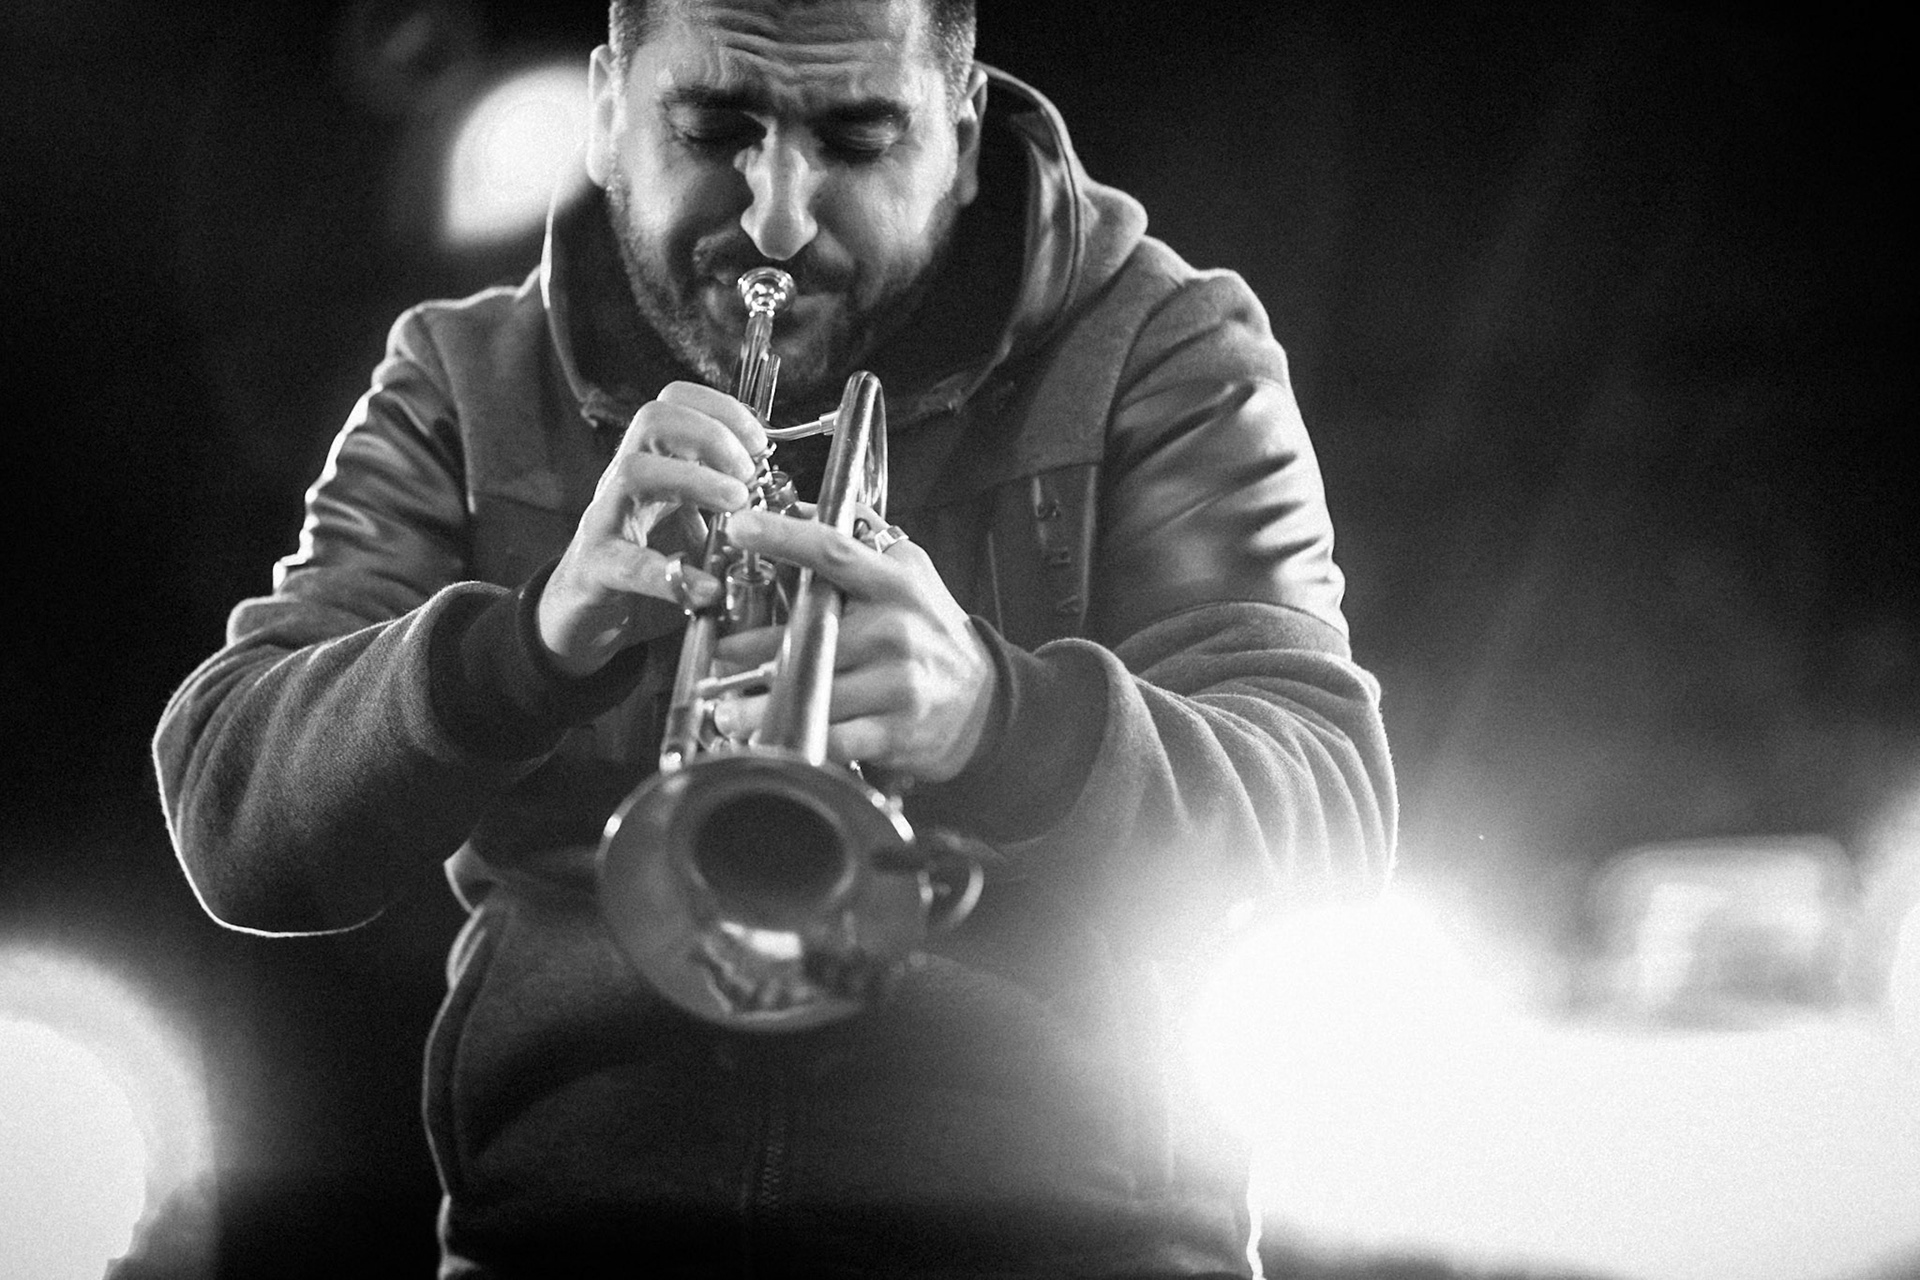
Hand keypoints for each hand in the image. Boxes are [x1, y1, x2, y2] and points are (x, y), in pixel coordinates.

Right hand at [536, 382, 765, 676]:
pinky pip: (628, 562)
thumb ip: (727, 509)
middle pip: (652, 418)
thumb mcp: (693, 527)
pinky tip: (708, 588)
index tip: (760, 441)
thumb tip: (785, 498)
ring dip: (693, 479)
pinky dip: (671, 575)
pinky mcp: (596, 567)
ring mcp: (605, 520)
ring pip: (633, 471)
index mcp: (653, 465)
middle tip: (747, 472)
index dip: (721, 409)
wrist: (586, 618)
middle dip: (709, 434)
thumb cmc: (648, 568)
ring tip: (734, 505)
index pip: (675, 403)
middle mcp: (625, 481)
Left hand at [714, 507, 997, 782]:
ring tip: (728, 710)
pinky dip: (797, 742)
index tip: (739, 528)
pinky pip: (833, 738)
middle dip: (754, 649)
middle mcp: (895, 629)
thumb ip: (865, 542)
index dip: (784, 536)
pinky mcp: (895, 730)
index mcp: (895, 584)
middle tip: (721, 656)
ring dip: (761, 707)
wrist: (986, 704)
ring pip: (813, 691)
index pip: (834, 552)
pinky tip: (772, 742)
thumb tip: (804, 508)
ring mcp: (896, 682)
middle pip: (809, 633)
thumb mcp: (913, 577)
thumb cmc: (935, 637)